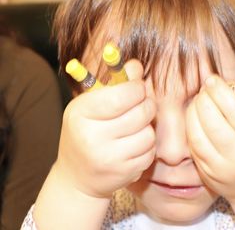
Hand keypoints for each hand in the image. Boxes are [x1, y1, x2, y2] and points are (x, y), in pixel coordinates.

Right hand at [55, 59, 155, 197]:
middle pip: (141, 113)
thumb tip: (136, 65)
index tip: (138, 87)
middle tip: (142, 104)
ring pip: (149, 133)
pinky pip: (150, 152)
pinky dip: (147, 146)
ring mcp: (109, 158)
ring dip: (147, 127)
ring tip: (135, 127)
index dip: (137, 88)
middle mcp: (93, 137)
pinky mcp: (124, 173)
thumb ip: (114, 83)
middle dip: (147, 105)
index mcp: (81, 114)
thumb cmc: (85, 132)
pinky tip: (134, 145)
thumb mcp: (90, 104)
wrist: (76, 178)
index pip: (122, 95)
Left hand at [186, 75, 234, 203]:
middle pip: (213, 122)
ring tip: (199, 101)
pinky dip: (190, 126)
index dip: (221, 92)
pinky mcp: (206, 173)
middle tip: (205, 89)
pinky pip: (193, 145)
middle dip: (204, 99)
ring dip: (194, 111)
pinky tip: (195, 117)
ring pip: (197, 134)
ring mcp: (221, 168)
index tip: (213, 80)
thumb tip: (218, 84)